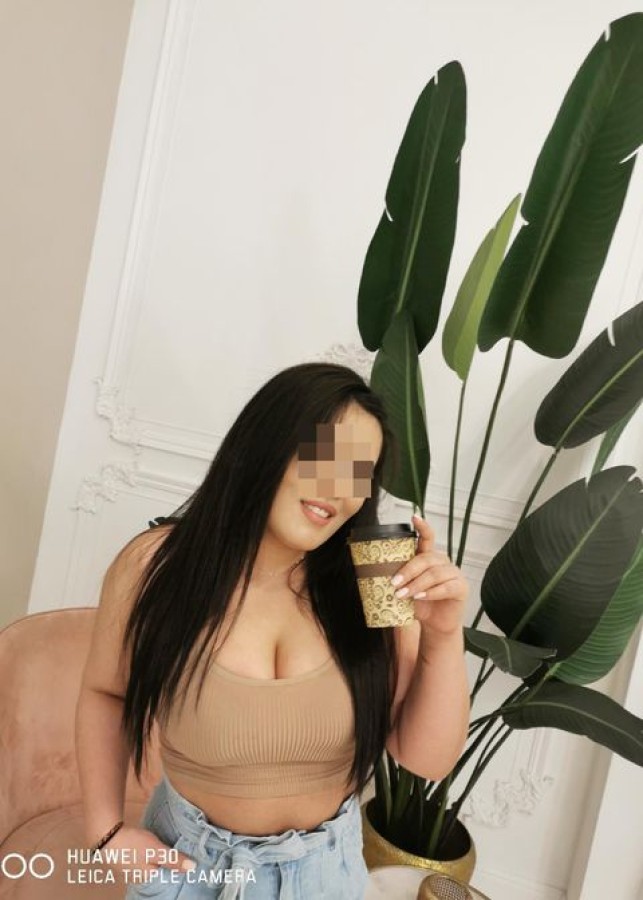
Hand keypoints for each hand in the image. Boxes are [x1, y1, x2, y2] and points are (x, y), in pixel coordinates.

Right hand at [97, 824, 195, 886]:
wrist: (107, 836)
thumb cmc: (132, 845)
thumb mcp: (157, 851)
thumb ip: (174, 860)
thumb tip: (194, 868)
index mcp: (149, 880)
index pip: (169, 882)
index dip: (181, 874)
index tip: (193, 867)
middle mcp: (141, 879)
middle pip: (162, 876)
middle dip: (173, 869)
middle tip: (187, 860)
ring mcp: (134, 871)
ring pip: (154, 869)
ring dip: (164, 863)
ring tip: (177, 855)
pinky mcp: (130, 861)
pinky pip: (148, 863)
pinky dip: (155, 858)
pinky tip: (160, 852)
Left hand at [391, 514, 468, 637]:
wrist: (434, 625)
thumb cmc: (419, 605)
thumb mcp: (405, 590)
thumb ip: (398, 581)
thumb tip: (374, 576)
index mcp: (428, 558)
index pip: (427, 538)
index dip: (422, 527)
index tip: (414, 517)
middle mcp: (443, 562)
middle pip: (426, 558)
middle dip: (408, 570)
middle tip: (394, 584)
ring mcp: (454, 574)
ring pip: (435, 573)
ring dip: (417, 584)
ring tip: (403, 595)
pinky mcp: (461, 588)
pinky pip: (446, 587)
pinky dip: (431, 592)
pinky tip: (420, 597)